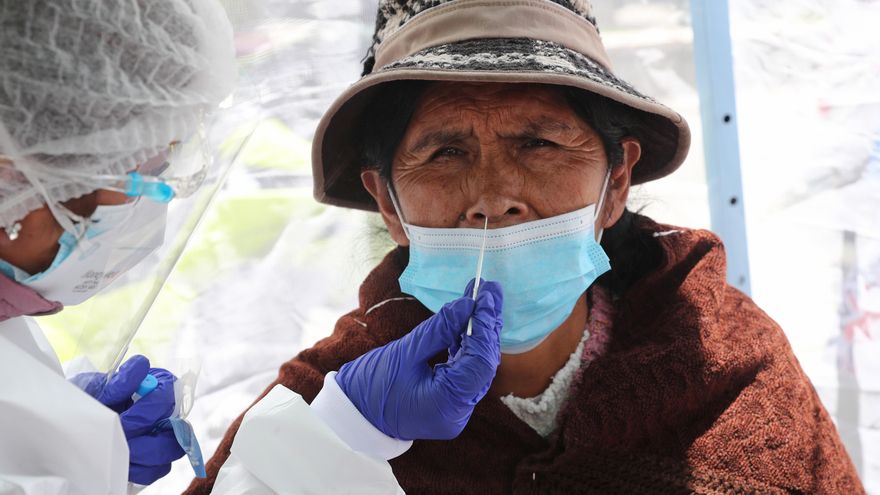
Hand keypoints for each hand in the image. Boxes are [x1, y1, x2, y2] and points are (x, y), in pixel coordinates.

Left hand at [72, 355, 184, 484]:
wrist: (75, 422)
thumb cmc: (89, 399)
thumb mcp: (97, 387)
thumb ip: (120, 380)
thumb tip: (141, 366)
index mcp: (158, 385)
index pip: (167, 395)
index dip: (148, 410)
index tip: (123, 422)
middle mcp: (167, 410)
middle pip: (176, 427)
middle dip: (147, 439)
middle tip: (122, 443)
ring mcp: (164, 435)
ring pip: (171, 450)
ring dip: (144, 456)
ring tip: (120, 453)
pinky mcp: (156, 458)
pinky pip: (158, 469)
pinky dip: (140, 469)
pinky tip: (123, 463)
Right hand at [336, 279, 502, 440]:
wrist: (353, 413)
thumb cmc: (371, 385)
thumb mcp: (405, 351)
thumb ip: (440, 329)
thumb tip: (468, 305)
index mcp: (447, 404)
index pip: (480, 362)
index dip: (486, 326)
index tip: (488, 295)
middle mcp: (458, 412)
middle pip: (483, 363)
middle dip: (487, 326)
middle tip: (491, 290)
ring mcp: (455, 409)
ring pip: (477, 366)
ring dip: (479, 333)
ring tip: (482, 299)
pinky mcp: (450, 401)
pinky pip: (465, 370)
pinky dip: (467, 346)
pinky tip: (467, 321)